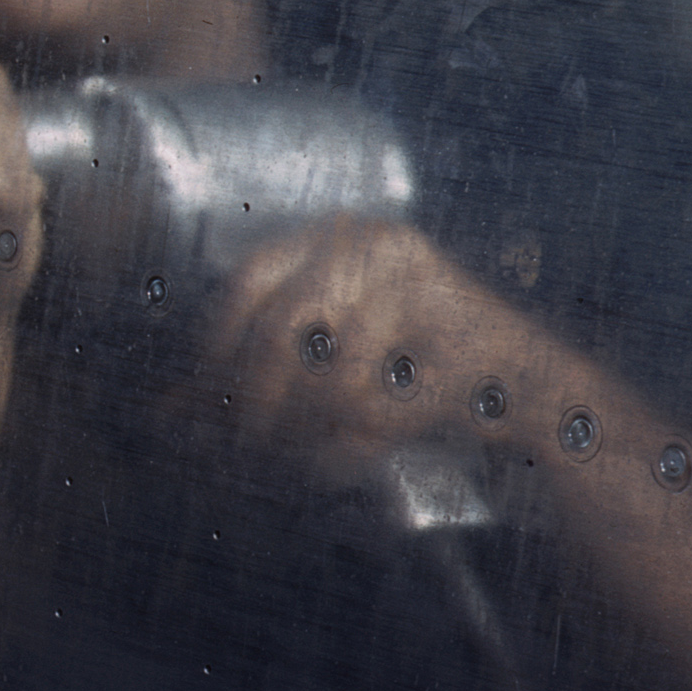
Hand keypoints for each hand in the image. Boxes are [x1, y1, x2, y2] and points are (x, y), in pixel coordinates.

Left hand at [203, 215, 580, 492]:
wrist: (528, 397)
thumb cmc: (410, 378)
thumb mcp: (318, 369)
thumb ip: (243, 382)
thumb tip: (162, 413)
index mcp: (334, 238)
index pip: (246, 282)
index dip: (215, 349)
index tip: (205, 404)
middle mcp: (375, 245)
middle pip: (279, 330)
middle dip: (256, 401)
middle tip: (250, 447)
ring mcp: (424, 285)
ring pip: (329, 376)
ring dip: (312, 431)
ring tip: (319, 452)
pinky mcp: (465, 340)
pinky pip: (385, 406)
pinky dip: (363, 441)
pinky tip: (368, 447)